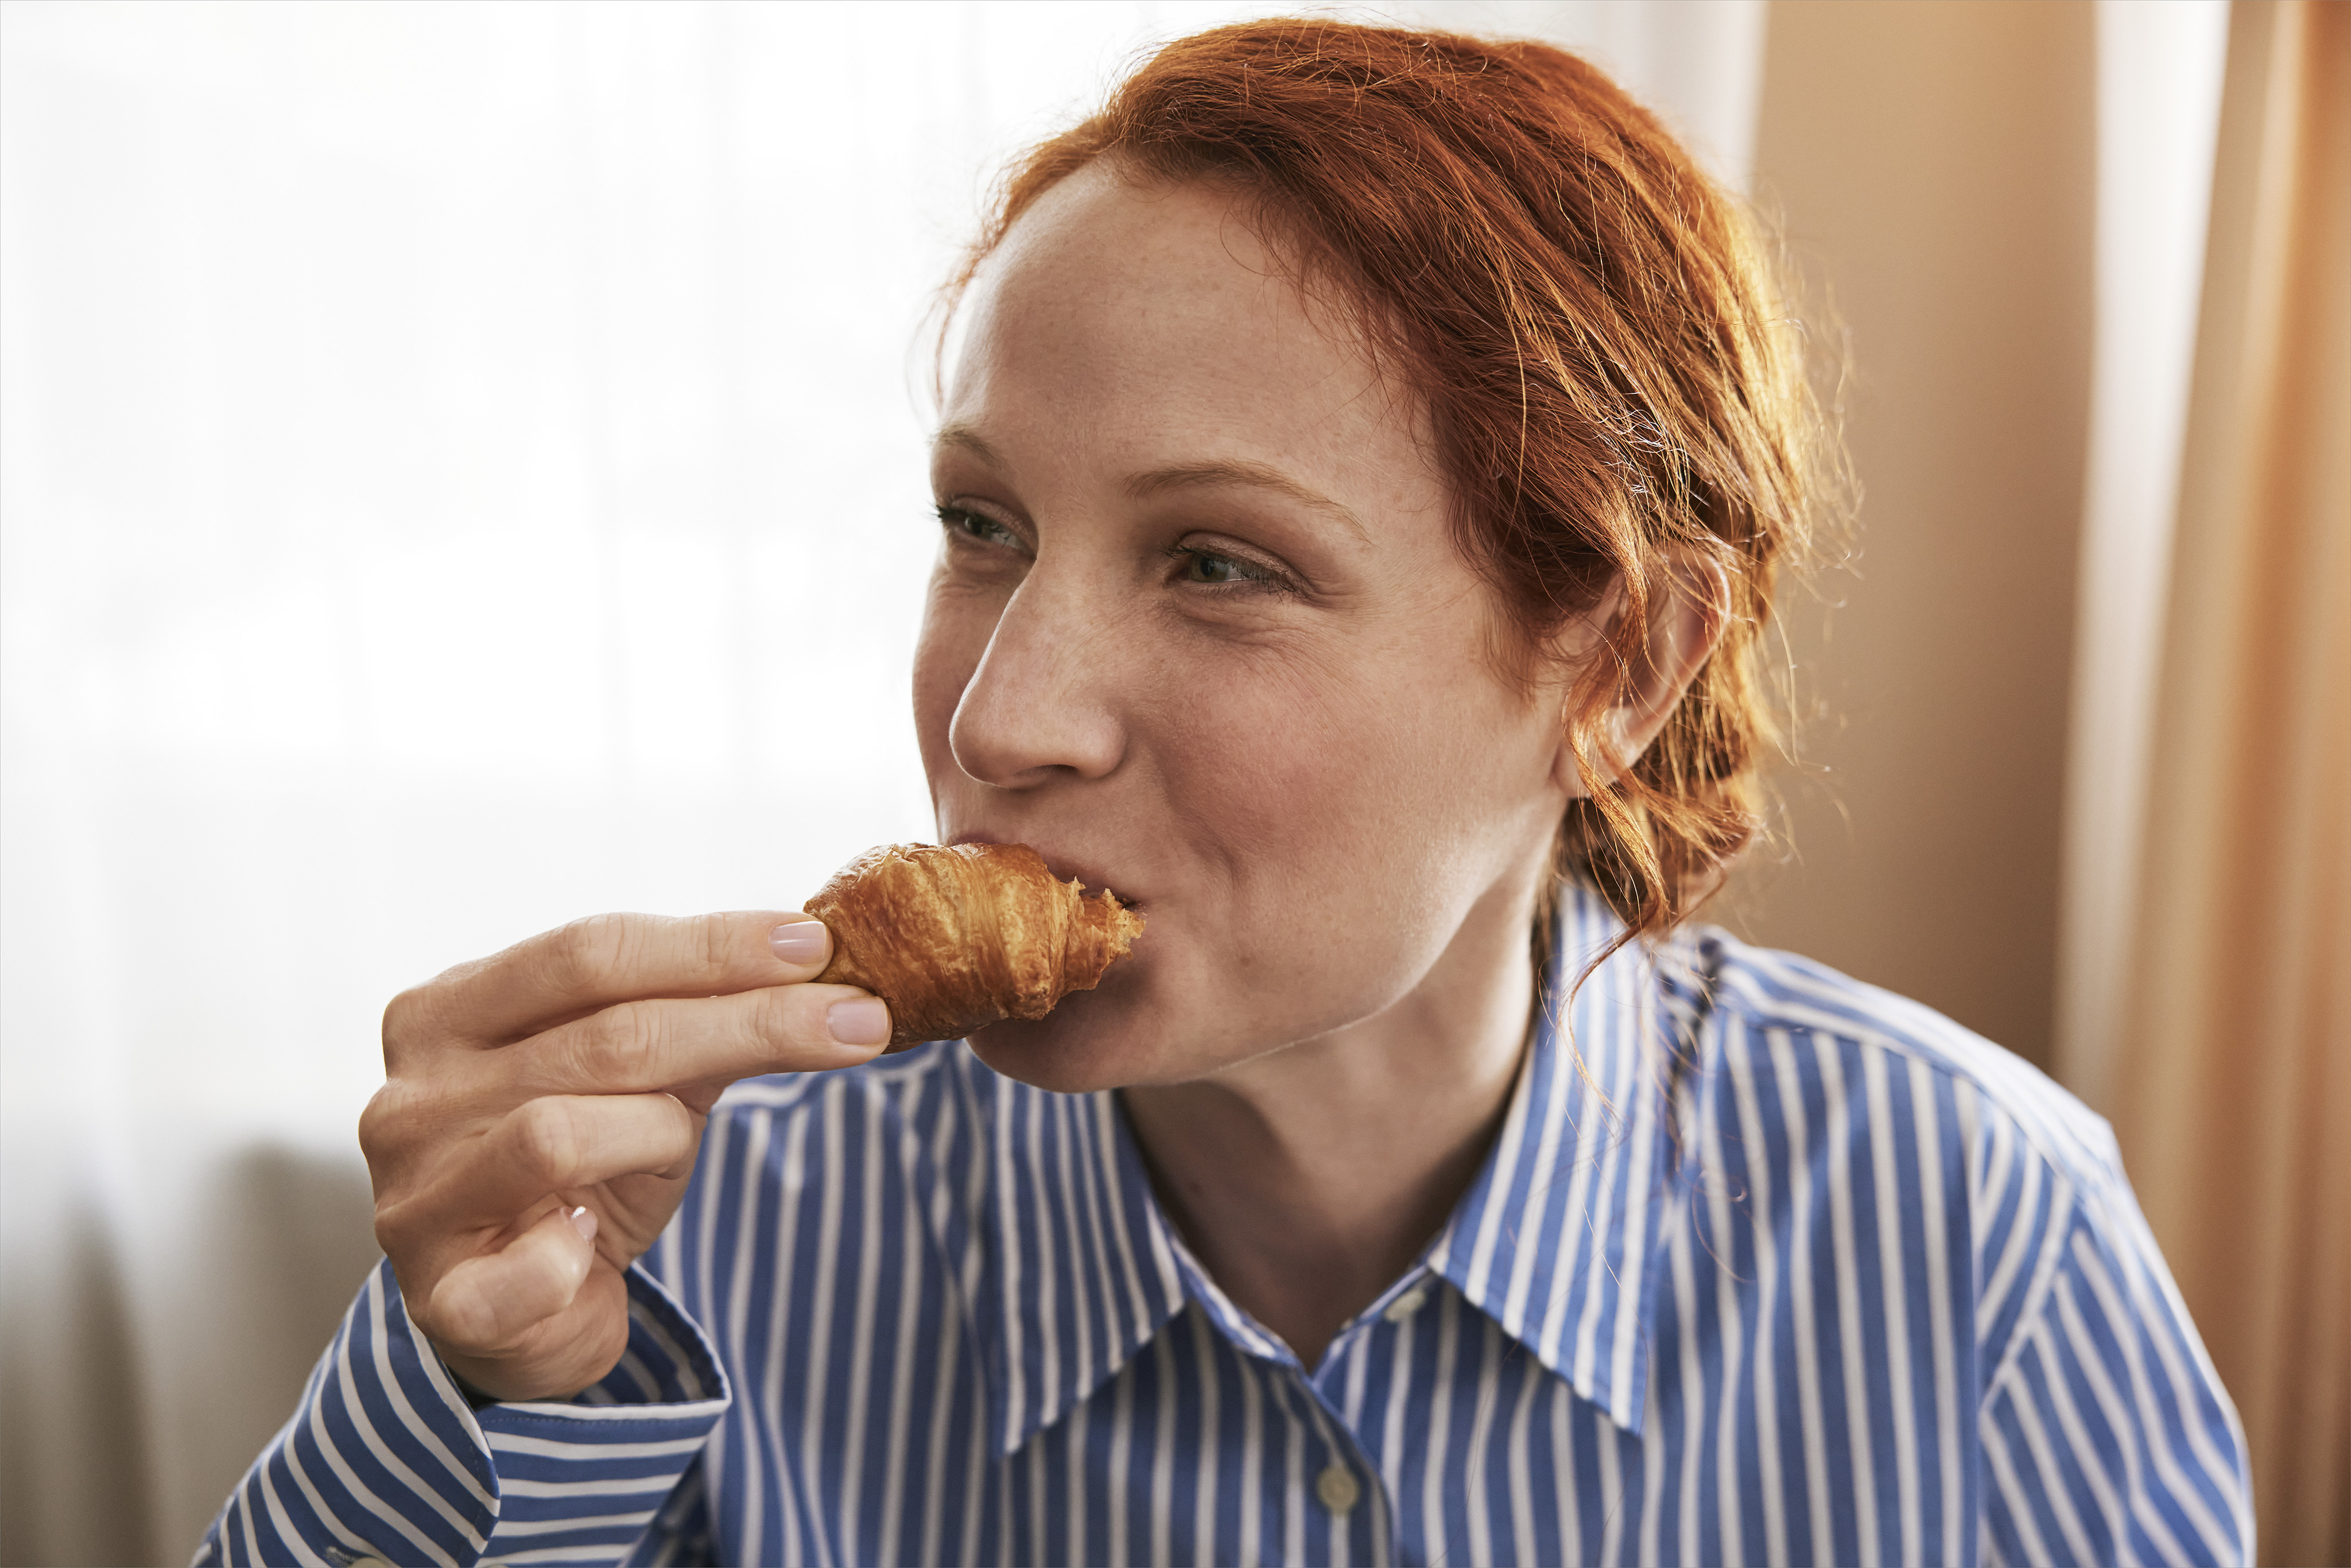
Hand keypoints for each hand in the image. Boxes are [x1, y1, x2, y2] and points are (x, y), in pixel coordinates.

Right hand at [360, 911, 889, 1401]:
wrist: (519, 1315)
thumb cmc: (583, 1169)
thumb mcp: (643, 1078)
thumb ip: (701, 1018)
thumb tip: (817, 962)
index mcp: (449, 1013)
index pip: (589, 952)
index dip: (710, 945)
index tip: (815, 944)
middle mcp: (413, 1096)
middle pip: (602, 1035)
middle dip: (746, 1021)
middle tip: (855, 1017)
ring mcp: (414, 1198)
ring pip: (562, 1133)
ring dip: (660, 1133)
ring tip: (686, 1144)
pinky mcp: (439, 1298)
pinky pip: (524, 1270)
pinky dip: (570, 1258)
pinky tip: (591, 1246)